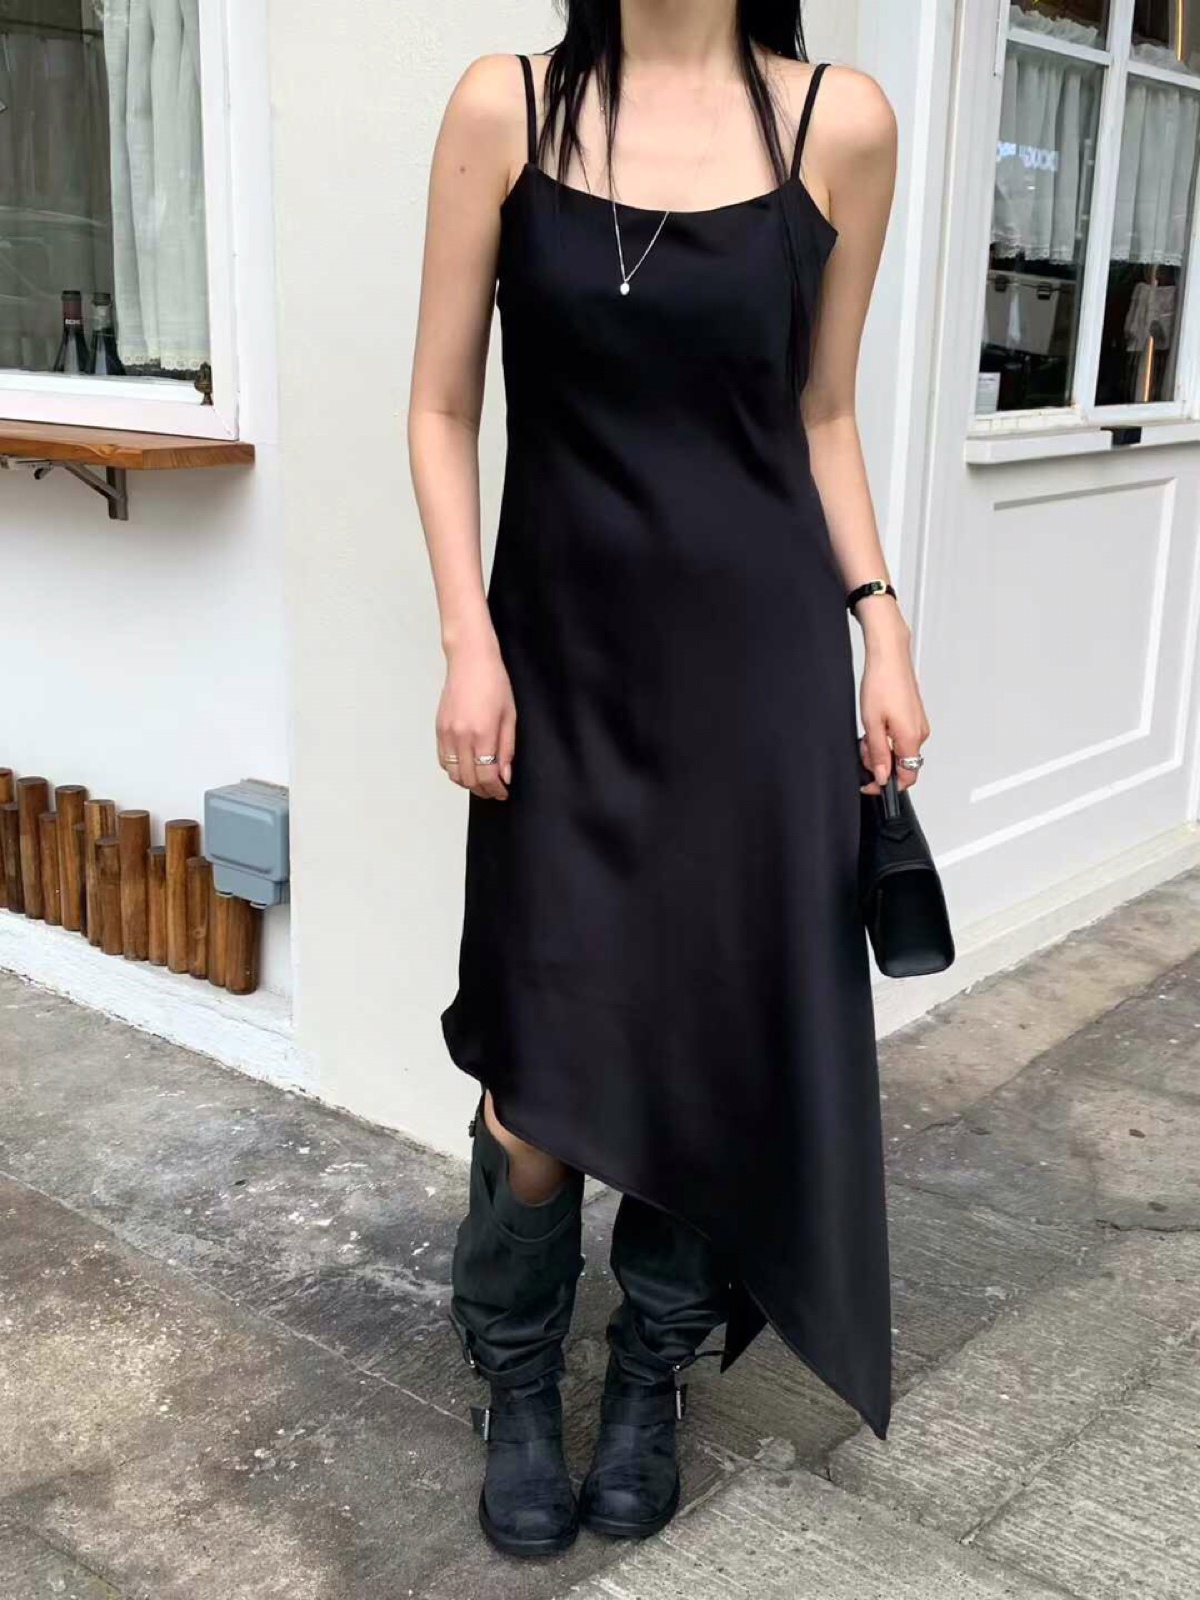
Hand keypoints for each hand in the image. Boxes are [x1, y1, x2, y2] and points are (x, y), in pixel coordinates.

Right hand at [437, 635, 516, 800]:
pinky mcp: (439, 729)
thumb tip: (505, 775)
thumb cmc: (494, 682)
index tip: (502, 793)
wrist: (470, 660)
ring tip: (481, 782)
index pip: (487, 775)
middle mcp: (461, 736)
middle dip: (483, 790)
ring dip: (468, 783)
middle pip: (469, 779)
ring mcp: (447, 733)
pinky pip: (443, 760)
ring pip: (453, 773)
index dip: (496, 790)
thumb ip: (507, 749)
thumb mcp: (510, 716)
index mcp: (482, 733)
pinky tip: (466, 767)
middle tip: (494, 791)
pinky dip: (454, 770)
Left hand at [857, 611, 929, 794]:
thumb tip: (882, 776)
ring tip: (868, 731)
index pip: (907, 778)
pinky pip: (902, 736)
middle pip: (902, 765)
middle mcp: (920, 733)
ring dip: (882, 748)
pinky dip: (887, 736)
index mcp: (911, 738)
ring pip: (900, 750)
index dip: (886, 785)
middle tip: (863, 748)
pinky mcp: (914, 716)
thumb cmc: (882, 682)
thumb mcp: (872, 723)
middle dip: (880, 763)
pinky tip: (875, 724)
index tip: (870, 783)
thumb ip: (878, 754)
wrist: (889, 656)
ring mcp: (919, 724)